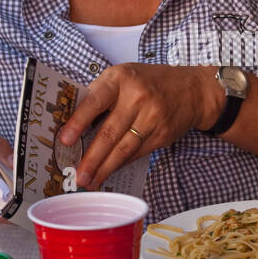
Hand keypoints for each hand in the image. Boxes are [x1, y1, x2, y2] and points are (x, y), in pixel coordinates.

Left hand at [58, 64, 222, 190]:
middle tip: (78, 175)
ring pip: (124, 149)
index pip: (95, 102)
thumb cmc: (150, 82)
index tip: (65, 140)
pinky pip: (137, 153)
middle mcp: (137, 97)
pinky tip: (110, 172)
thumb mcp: (123, 76)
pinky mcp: (162, 134)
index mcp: (120, 79)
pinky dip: (121, 164)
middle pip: (109, 133)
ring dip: (105, 168)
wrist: (192, 89)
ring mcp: (152, 117)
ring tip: (90, 181)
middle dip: (91, 158)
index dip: (78, 122)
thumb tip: (74, 126)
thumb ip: (101, 95)